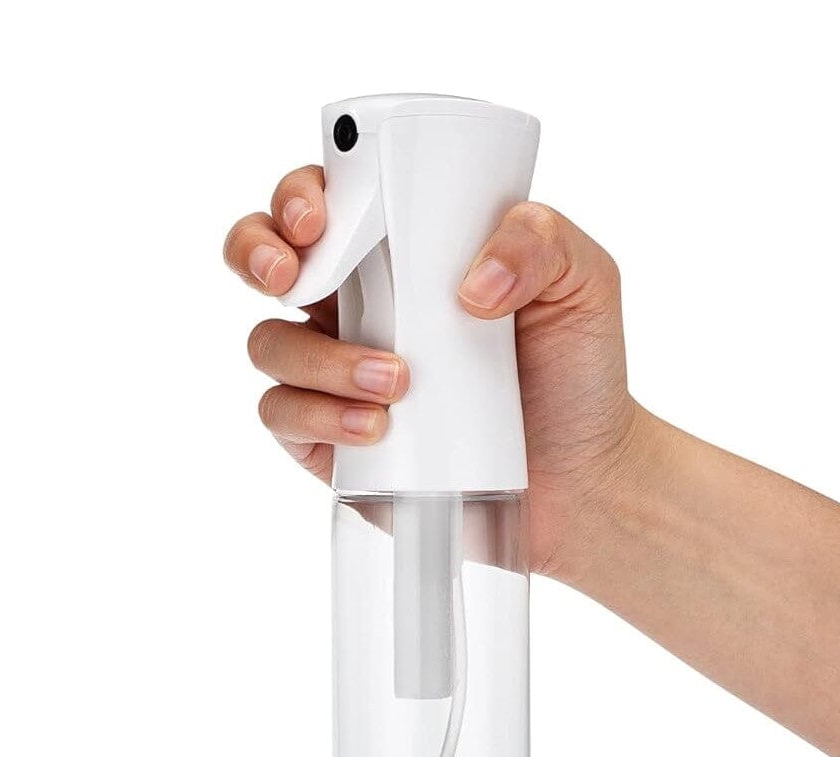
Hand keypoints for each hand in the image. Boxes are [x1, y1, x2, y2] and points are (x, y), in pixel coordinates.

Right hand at [224, 166, 639, 576]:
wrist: (582, 479)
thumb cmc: (576, 370)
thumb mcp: (584, 282)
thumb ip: (541, 241)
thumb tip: (471, 281)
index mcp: (402, 248)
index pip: (327, 197)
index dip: (300, 194)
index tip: (320, 216)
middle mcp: (356, 302)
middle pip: (262, 255)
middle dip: (256, 252)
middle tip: (291, 274)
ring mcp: (334, 370)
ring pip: (271, 342)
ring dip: (319, 357)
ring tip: (398, 380)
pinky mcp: (328, 437)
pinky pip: (283, 415)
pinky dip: (319, 415)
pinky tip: (377, 426)